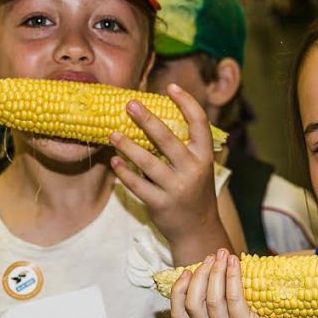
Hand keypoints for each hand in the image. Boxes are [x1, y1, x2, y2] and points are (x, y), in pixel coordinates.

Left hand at [109, 84, 220, 248]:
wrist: (197, 230)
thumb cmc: (193, 191)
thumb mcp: (198, 167)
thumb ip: (184, 146)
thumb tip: (154, 116)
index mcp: (204, 156)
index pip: (199, 123)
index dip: (186, 102)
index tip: (171, 87)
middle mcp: (193, 170)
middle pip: (168, 139)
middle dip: (147, 119)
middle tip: (130, 104)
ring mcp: (177, 188)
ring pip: (148, 162)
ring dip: (128, 146)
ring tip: (112, 133)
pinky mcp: (160, 204)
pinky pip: (137, 185)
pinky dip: (124, 172)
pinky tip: (114, 161)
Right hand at [171, 250, 307, 317]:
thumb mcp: (237, 314)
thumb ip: (223, 298)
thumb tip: (215, 262)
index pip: (179, 314)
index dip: (177, 290)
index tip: (187, 271)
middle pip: (192, 304)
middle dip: (199, 276)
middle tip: (212, 257)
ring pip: (211, 300)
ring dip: (215, 272)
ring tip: (223, 255)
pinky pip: (232, 299)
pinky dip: (231, 277)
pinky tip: (235, 263)